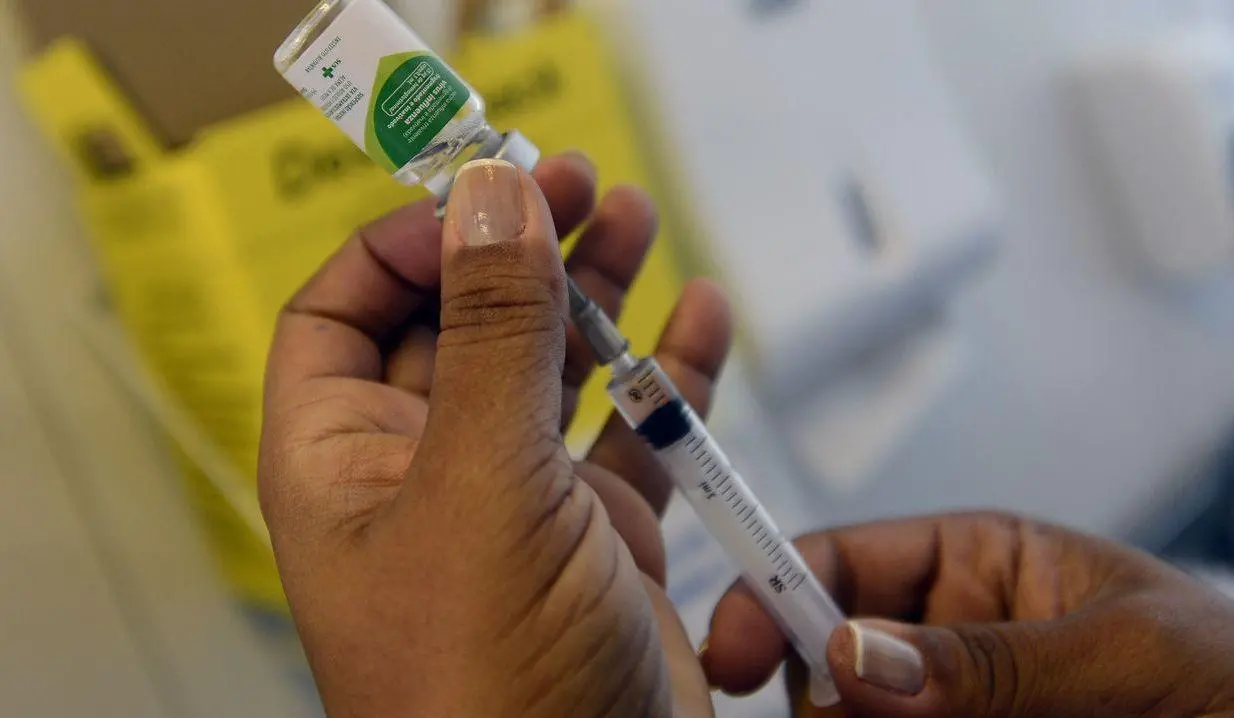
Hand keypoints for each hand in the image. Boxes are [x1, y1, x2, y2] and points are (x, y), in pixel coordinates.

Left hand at [258, 155, 729, 716]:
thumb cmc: (486, 696)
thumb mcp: (484, 490)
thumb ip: (493, 338)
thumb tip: (489, 202)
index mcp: (348, 465)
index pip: (345, 313)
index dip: (406, 242)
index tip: (481, 192)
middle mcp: (427, 479)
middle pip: (462, 324)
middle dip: (517, 247)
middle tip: (574, 183)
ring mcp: (520, 509)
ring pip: (553, 371)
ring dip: (595, 293)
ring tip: (634, 221)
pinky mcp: (604, 544)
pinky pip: (634, 436)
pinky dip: (671, 375)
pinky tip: (699, 320)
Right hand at [702, 512, 1233, 716]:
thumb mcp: (1128, 652)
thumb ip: (991, 659)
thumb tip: (854, 657)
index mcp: (983, 565)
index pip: (849, 561)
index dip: (777, 590)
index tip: (734, 653)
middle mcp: (954, 646)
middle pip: (831, 663)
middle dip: (818, 697)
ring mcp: (960, 714)